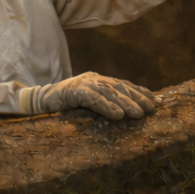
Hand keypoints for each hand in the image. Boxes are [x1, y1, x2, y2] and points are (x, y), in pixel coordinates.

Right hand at [27, 71, 156, 119]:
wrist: (41, 99)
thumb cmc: (66, 103)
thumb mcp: (88, 101)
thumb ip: (104, 101)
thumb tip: (125, 112)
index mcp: (98, 80)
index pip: (122, 84)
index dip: (138, 92)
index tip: (153, 101)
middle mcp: (94, 78)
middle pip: (119, 87)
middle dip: (136, 98)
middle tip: (150, 108)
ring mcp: (84, 83)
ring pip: (109, 92)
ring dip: (126, 103)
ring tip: (138, 114)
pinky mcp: (74, 91)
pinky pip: (93, 99)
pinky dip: (107, 106)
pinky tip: (117, 115)